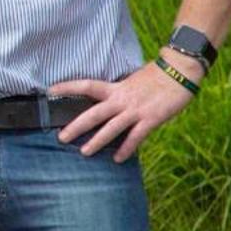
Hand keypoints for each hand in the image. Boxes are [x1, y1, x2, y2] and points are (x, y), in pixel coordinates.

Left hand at [53, 63, 196, 161]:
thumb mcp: (131, 80)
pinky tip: (119, 159)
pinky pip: (135, 137)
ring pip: (111, 128)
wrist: (180, 70)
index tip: (49, 91)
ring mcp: (136, 110)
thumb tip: (107, 100)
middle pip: (93, 114)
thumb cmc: (156, 76)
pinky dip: (127, 148)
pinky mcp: (151, 119)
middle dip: (76, 126)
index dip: (67, 87)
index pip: (86, 85)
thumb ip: (119, 92)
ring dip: (97, 141)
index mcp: (116, 87)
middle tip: (61, 138)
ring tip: (84, 152)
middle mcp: (122, 99)